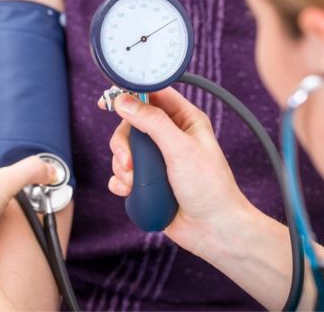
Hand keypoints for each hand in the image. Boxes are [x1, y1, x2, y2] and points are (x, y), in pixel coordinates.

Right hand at [101, 88, 254, 256]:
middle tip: (128, 161)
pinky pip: (122, 174)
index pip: (154, 96)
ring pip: (124, 150)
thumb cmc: (209, 188)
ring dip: (122, 166)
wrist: (213, 230)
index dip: (130, 94)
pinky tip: (130, 191)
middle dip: (124, 144)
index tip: (109, 100)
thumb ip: (153, 122)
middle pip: (132, 124)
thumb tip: (125, 102)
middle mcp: (170, 137)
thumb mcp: (181, 149)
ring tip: (135, 183)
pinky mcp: (148, 181)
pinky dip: (121, 182)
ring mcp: (158, 160)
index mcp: (185, 120)